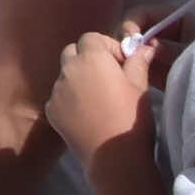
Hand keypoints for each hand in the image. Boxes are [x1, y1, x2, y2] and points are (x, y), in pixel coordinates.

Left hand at [45, 30, 161, 161]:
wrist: (115, 156)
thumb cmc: (132, 117)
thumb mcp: (140, 86)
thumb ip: (138, 61)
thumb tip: (144, 46)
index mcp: (90, 58)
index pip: (92, 38)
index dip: (108, 47)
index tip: (122, 64)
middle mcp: (68, 69)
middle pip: (73, 52)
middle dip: (88, 59)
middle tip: (109, 78)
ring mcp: (56, 89)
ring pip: (65, 75)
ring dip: (78, 79)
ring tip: (99, 100)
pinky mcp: (50, 109)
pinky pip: (59, 96)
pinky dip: (70, 99)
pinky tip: (87, 115)